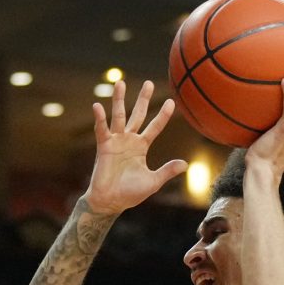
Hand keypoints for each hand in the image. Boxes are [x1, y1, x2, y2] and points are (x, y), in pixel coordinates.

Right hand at [84, 80, 185, 215]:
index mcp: (141, 147)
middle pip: (137, 115)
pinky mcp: (104, 147)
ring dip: (118, 100)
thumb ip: (167, 171)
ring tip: (120, 82)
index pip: (154, 127)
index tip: (171, 103)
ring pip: (118, 116)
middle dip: (143, 99)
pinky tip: (98, 106)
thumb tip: (185, 164)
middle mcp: (129, 140)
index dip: (162, 116)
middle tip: (148, 83)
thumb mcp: (153, 181)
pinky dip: (99, 119)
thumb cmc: (130, 193)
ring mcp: (116, 142)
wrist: (111, 202)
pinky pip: (101, 130)